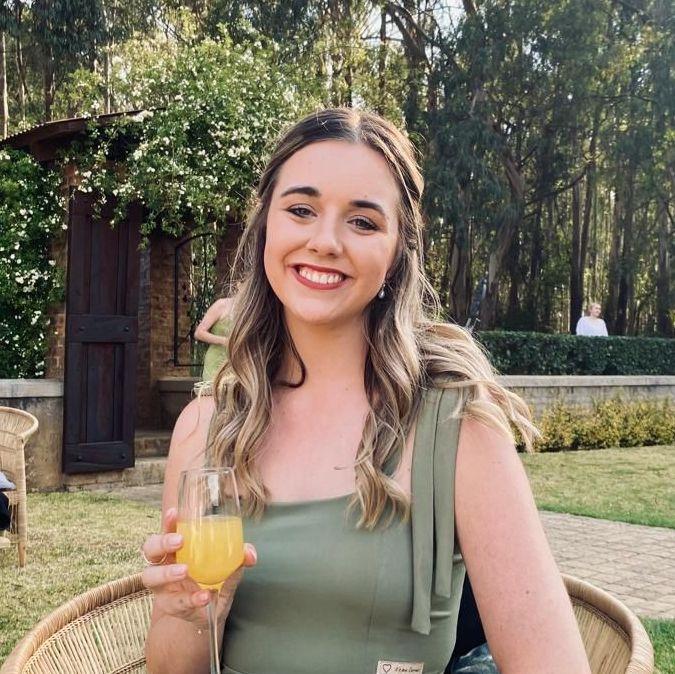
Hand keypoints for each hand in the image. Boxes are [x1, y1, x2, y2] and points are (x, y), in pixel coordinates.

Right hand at [141, 507, 255, 628]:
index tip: (175, 513)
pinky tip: (204, 596)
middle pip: (150, 550)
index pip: (166, 531)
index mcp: (176, 550)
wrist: (208, 615)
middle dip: (162, 543)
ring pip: (151, 576)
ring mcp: (163, 587)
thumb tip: (249, 553)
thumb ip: (238, 560)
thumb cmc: (213, 582)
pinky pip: (175, 602)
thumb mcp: (227, 569)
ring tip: (184, 570)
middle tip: (180, 541)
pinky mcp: (169, 606)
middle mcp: (164, 565)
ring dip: (167, 572)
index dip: (168, 522)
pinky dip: (190, 598)